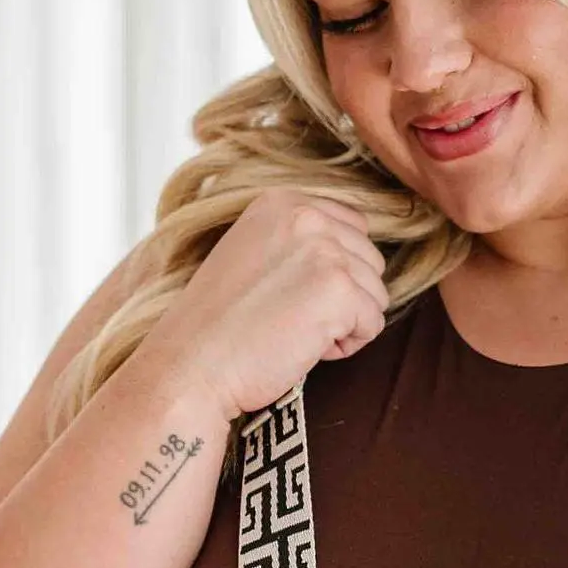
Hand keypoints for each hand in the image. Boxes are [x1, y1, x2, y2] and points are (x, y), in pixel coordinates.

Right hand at [145, 188, 390, 424]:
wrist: (192, 366)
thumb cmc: (218, 325)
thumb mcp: (253, 253)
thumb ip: (300, 240)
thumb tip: (354, 254)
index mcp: (282, 201)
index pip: (353, 228)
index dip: (332, 271)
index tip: (289, 293)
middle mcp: (306, 216)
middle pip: (369, 260)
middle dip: (341, 297)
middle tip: (287, 316)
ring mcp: (326, 251)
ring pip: (375, 293)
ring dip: (343, 322)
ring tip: (292, 330)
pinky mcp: (339, 290)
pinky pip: (372, 323)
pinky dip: (344, 346)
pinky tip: (302, 346)